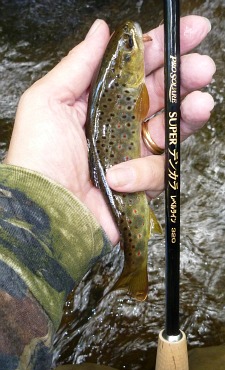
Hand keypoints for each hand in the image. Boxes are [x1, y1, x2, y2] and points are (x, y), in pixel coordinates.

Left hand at [5, 16, 214, 244]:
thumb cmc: (38, 156)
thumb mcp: (48, 100)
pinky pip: (157, 171)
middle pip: (162, 96)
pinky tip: (119, 176)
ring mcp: (132, 154)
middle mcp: (120, 126)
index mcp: (101, 103)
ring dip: (188, 116)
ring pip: (171, 130)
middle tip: (202, 67)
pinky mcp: (140, 183)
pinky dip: (140, 173)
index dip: (162, 50)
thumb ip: (79, 64)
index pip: (137, 70)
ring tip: (200, 104)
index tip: (188, 33)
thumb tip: (102, 30)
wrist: (44, 208)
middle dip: (185, 78)